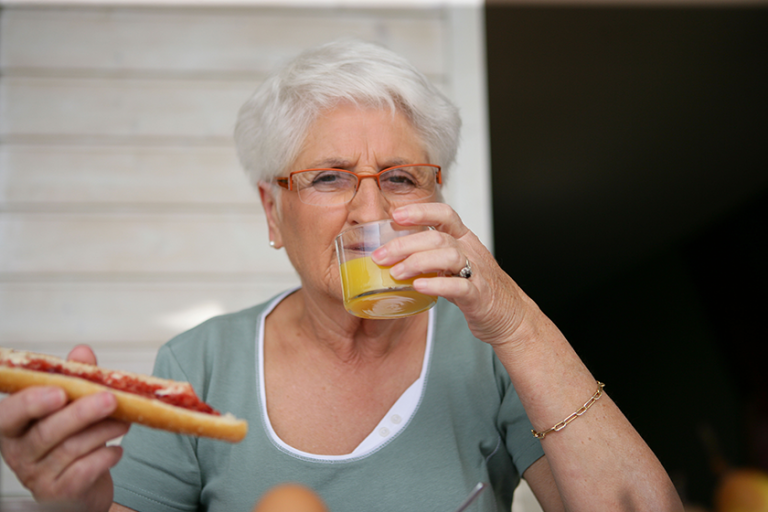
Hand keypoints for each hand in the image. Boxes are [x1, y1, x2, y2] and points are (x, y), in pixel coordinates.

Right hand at [0, 345, 128, 511]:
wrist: (81, 486)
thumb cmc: (73, 440)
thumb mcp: (73, 406)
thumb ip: (76, 378)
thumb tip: (82, 353)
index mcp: (15, 426)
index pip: (9, 414)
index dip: (31, 403)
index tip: (60, 392)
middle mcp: (18, 452)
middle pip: (45, 432)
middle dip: (81, 413)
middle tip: (110, 399)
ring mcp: (36, 476)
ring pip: (70, 449)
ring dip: (103, 431)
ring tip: (125, 421)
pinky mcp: (58, 493)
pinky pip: (83, 471)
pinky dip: (105, 457)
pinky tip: (117, 450)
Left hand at [372, 203, 540, 347]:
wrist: (511, 317)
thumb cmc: (478, 289)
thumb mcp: (455, 265)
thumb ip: (431, 256)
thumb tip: (393, 252)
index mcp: (465, 239)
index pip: (444, 214)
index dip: (420, 211)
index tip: (395, 216)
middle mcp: (472, 251)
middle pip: (438, 237)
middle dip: (405, 244)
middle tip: (380, 255)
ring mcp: (478, 273)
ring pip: (449, 256)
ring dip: (418, 262)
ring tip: (396, 272)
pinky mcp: (479, 296)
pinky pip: (459, 287)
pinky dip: (437, 285)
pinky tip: (418, 287)